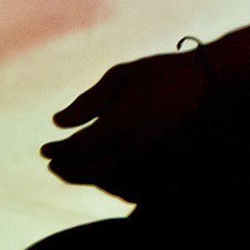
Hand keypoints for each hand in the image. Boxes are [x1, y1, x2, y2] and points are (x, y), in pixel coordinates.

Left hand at [42, 50, 211, 198]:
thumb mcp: (118, 76)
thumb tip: (58, 124)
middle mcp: (133, 145)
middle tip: (52, 164)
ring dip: (85, 175)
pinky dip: (107, 175)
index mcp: (120, 123)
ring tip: (71, 166)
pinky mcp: (158, 158)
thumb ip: (87, 102)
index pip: (78, 147)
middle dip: (68, 171)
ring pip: (109, 177)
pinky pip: (126, 175)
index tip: (43, 149)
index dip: (57, 151)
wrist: (206, 81)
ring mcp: (149, 155)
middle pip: (92, 171)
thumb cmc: (158, 72)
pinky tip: (100, 164)